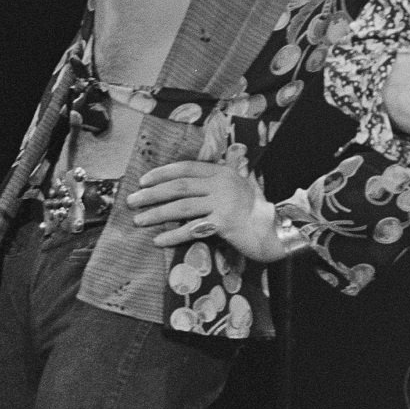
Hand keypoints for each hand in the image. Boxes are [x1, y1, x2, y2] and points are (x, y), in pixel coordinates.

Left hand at [127, 161, 286, 262]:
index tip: (143, 181)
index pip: (186, 168)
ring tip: (139, 220)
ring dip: (157, 214)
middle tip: (132, 201)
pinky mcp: (225, 223)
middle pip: (179, 186)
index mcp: (223, 172)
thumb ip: (215, 185)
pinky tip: (159, 240)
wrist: (277, 230)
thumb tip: (186, 186)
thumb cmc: (255, 211)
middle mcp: (222, 184)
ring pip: (182, 207)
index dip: (162, 173)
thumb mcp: (237, 189)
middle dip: (152, 194)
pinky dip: (173, 235)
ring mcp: (224, 203)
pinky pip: (192, 229)